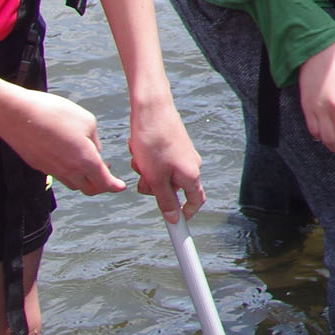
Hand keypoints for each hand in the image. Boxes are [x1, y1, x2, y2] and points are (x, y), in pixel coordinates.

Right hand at [0, 86, 123, 196]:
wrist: (17, 115)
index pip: (104, 182)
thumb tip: (95, 153)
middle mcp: (69, 170)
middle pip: (89, 188)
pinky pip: (58, 175)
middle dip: (101, 185)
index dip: (114, 186)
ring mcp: (51, 170)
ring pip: (73, 183)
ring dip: (84, 179)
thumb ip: (95, 141)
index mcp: (85, 160)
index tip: (121, 187)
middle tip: (107, 174)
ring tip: (90, 166)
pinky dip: (69, 173)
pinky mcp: (38, 166)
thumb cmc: (55, 113)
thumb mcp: (87, 121)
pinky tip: (70, 159)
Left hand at [127, 100, 205, 221]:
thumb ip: (165, 200)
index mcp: (190, 175)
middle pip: (174, 190)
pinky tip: (140, 151)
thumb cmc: (153, 140)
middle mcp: (191, 165)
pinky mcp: (173, 147)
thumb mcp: (155, 176)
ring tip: (140, 160)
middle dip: (156, 189)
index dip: (184, 216)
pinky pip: (160, 164)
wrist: (151, 109)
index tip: (174, 226)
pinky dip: (148, 162)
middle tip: (144, 179)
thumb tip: (173, 219)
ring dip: (148, 174)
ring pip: (164, 176)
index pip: (195, 203)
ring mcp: (183, 155)